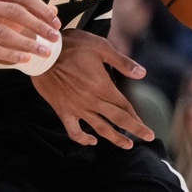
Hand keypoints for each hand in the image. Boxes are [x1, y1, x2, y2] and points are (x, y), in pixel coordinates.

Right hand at [0, 0, 60, 66]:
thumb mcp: (9, 12)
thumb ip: (30, 9)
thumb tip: (55, 10)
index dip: (42, 9)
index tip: (57, 24)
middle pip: (13, 11)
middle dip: (38, 25)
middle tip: (55, 37)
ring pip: (3, 32)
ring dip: (27, 43)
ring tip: (44, 51)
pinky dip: (11, 54)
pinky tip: (26, 58)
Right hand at [30, 29, 153, 148]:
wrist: (43, 54)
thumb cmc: (72, 46)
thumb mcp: (100, 46)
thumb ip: (122, 62)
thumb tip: (142, 73)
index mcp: (103, 86)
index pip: (124, 106)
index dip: (137, 117)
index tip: (146, 127)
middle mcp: (92, 100)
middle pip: (118, 119)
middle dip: (135, 130)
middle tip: (148, 138)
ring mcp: (77, 108)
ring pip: (100, 128)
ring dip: (115, 138)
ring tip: (127, 146)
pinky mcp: (63, 111)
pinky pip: (74, 131)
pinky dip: (83, 139)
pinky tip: (91, 141)